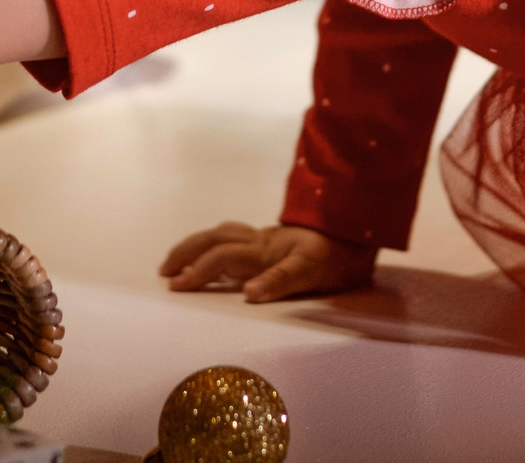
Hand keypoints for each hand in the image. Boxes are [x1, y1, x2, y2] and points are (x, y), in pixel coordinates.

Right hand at [159, 221, 375, 302]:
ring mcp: (266, 239)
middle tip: (165, 272)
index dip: (198, 271)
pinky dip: (215, 243)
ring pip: (222, 233)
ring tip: (178, 261)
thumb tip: (249, 294)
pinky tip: (214, 254)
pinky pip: (235, 236)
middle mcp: (261, 241)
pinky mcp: (274, 241)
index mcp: (265, 251)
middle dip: (186, 252)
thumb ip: (281, 281)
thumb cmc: (339, 255)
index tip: (175, 287)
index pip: (222, 258)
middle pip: (214, 239)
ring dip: (196, 245)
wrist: (360, 230)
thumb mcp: (315, 271)